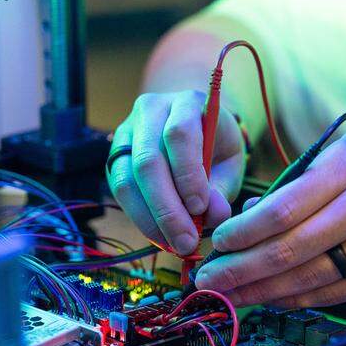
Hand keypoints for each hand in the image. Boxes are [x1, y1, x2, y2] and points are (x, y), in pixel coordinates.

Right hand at [108, 91, 244, 255]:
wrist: (196, 128)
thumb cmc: (217, 146)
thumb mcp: (230, 162)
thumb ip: (222, 187)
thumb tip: (212, 215)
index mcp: (187, 101)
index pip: (179, 134)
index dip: (188, 175)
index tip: (201, 209)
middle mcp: (151, 109)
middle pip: (148, 160)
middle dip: (167, 208)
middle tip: (185, 241)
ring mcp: (127, 131)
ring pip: (128, 178)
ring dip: (150, 218)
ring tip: (173, 244)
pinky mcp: (115, 154)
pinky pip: (120, 188)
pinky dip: (140, 217)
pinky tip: (159, 235)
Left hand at [195, 125, 345, 306]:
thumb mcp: (339, 152)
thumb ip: (296, 185)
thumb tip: (247, 218)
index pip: (283, 211)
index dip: (244, 233)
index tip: (217, 243)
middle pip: (290, 250)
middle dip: (241, 269)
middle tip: (208, 279)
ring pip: (309, 278)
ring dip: (262, 290)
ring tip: (229, 295)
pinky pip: (335, 292)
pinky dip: (297, 299)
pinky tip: (270, 299)